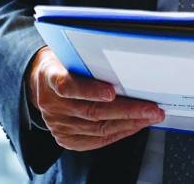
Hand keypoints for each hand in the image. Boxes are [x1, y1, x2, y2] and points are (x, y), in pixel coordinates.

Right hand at [27, 46, 164, 150]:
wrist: (42, 81)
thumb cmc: (64, 63)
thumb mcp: (70, 52)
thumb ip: (89, 59)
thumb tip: (125, 60)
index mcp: (50, 76)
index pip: (67, 85)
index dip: (90, 90)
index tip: (111, 92)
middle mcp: (51, 103)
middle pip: (91, 111)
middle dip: (127, 111)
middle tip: (151, 108)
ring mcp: (57, 123)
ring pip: (97, 128)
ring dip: (128, 123)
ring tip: (150, 117)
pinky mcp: (64, 138)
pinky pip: (95, 140)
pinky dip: (118, 133)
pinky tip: (134, 126)